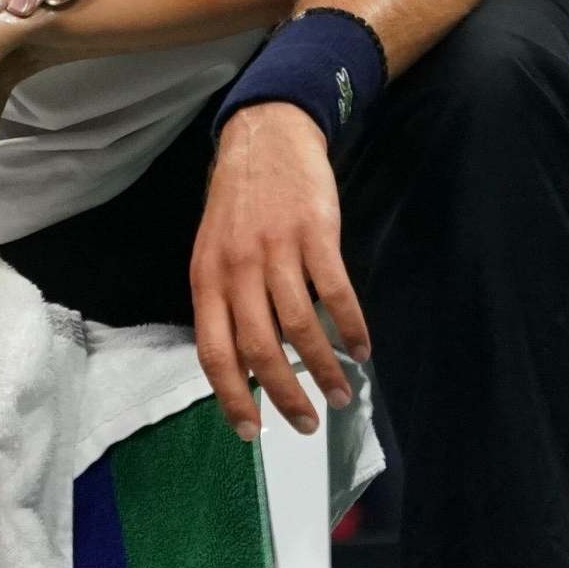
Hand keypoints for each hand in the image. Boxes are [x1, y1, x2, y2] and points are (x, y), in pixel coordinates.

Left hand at [189, 103, 370, 440]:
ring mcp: (275, 249)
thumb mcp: (214, 251)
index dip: (231, 395)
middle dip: (284, 394)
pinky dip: (351, 327)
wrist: (265, 135)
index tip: (252, 431)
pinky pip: (335, 291)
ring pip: (299, 326)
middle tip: (306, 424)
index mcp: (206, 278)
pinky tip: (362, 349)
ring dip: (324, 368)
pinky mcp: (314, 233)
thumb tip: (243, 365)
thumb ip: (225, 301)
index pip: (213, 351)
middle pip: (259, 347)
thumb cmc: (239, 202)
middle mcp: (236, 268)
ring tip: (340, 395)